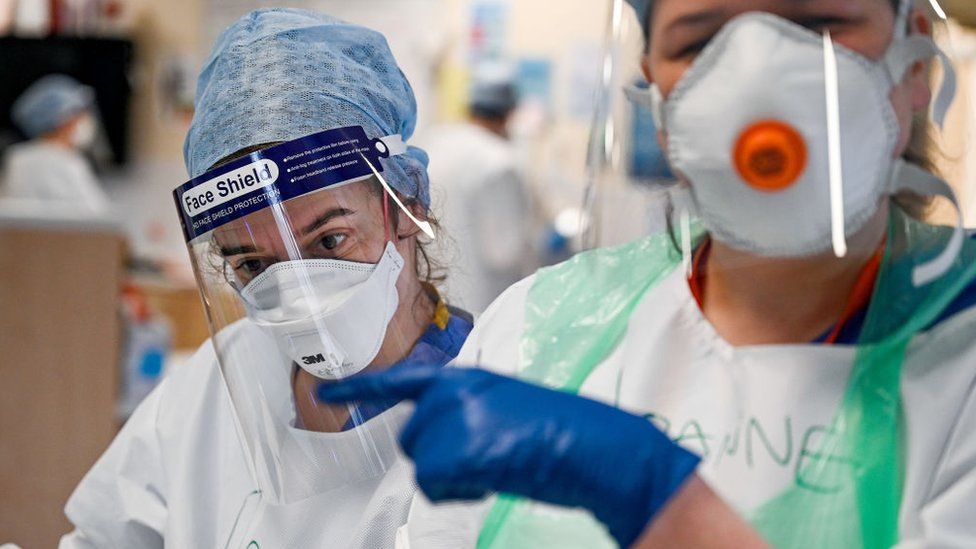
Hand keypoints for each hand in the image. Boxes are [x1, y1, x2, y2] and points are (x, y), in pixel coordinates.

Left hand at [318, 364, 699, 546]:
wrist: (588, 443)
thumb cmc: (557, 430)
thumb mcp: (504, 405)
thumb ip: (467, 412)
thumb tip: (444, 441)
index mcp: (465, 378)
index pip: (400, 382)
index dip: (358, 390)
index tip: (322, 394)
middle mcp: (452, 391)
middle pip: (412, 438)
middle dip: (439, 458)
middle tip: (486, 459)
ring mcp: (452, 418)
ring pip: (422, 464)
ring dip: (453, 477)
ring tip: (495, 466)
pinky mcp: (455, 448)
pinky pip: (434, 485)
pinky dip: (460, 491)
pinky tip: (493, 477)